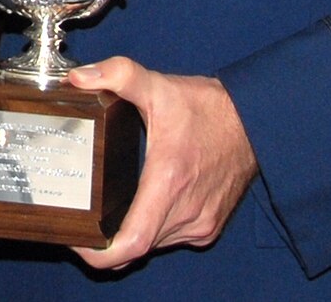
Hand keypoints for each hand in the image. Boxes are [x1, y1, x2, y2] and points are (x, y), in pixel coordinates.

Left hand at [67, 56, 257, 268]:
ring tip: (106, 211)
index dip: (100, 254)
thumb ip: (118, 75)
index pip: (131, 243)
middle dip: (106, 239)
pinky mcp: (208, 227)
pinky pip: (170, 239)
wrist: (252, 121)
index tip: (78, 244)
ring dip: (131, 233)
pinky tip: (139, 206)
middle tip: (82, 219)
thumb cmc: (207, 109)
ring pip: (153, 245)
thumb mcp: (158, 86)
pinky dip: (152, 229)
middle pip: (136, 247)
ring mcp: (200, 224)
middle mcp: (186, 212)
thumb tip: (80, 77)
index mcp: (168, 183)